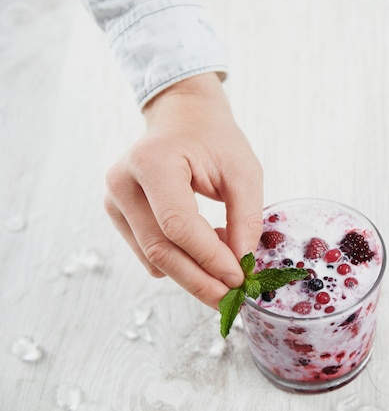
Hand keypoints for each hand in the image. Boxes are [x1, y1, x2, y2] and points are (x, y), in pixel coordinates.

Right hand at [104, 72, 262, 308]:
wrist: (182, 118)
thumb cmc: (215, 139)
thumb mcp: (243, 170)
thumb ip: (246, 217)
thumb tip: (241, 264)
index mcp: (151, 162)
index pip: (177, 225)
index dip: (209, 258)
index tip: (239, 279)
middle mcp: (121, 183)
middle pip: (160, 250)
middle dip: (200, 280)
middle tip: (231, 299)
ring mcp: (113, 201)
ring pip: (154, 259)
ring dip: (194, 272)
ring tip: (228, 260)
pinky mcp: (118, 216)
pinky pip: (150, 254)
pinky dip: (181, 261)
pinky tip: (206, 247)